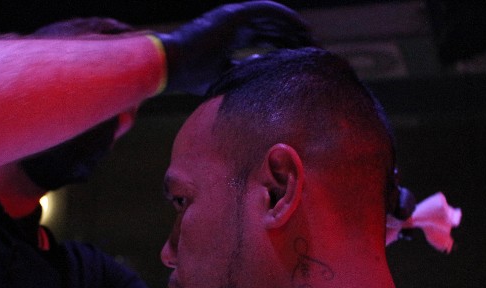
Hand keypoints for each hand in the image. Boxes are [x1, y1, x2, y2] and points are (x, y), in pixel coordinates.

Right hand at [156, 1, 315, 94]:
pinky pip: (266, 11)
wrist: (173, 67)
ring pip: (272, 18)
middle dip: (292, 37)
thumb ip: (242, 74)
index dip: (283, 47)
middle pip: (271, 28)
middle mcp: (234, 25)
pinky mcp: (234, 15)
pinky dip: (284, 16)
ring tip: (311, 37)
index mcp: (231, 38)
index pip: (264, 40)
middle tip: (313, 48)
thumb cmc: (192, 77)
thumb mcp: (224, 78)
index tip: (300, 59)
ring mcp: (234, 17)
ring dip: (293, 26)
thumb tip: (261, 76)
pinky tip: (300, 25)